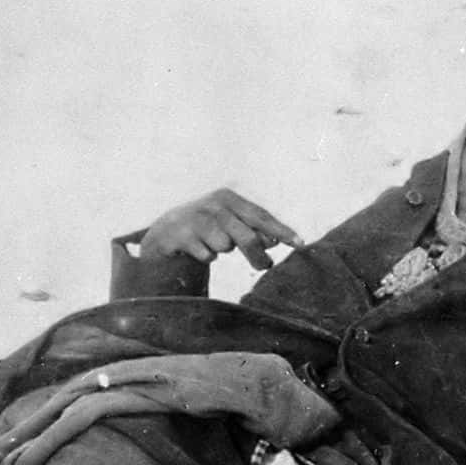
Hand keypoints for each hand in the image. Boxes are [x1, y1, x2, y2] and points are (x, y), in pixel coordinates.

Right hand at [138, 188, 303, 270]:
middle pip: (247, 236)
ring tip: (213, 245)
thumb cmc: (207, 228)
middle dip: (257, 255)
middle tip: (265, 266)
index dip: (281, 231)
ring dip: (222, 250)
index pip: (261, 216)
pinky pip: (207, 256)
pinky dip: (206, 257)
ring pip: (225, 246)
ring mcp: (196, 218)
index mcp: (229, 198)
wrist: (166, 231)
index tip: (300, 243)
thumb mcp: (229, 224)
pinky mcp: (181, 234)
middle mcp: (213, 204)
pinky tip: (197, 249)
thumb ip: (251, 230)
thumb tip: (273, 242)